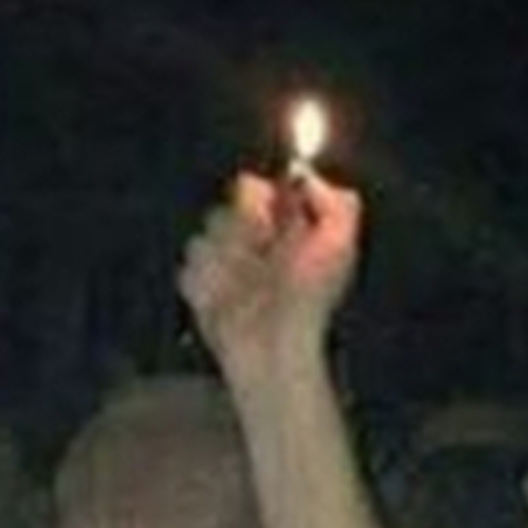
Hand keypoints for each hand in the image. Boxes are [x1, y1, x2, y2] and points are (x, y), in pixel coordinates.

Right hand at [178, 172, 363, 387]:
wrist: (275, 350)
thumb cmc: (309, 301)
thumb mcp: (339, 244)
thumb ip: (336, 203)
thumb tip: (304, 176)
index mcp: (281, 224)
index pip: (251, 187)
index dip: (255, 202)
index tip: (269, 225)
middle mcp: (249, 240)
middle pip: (221, 210)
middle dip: (239, 234)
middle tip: (262, 262)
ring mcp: (221, 264)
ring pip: (202, 239)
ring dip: (224, 263)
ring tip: (247, 290)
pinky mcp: (198, 288)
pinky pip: (188, 270)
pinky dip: (206, 286)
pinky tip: (227, 304)